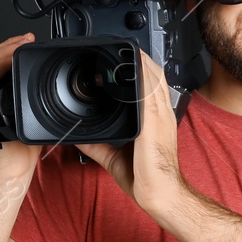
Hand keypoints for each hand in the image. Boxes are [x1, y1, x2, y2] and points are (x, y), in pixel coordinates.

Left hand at [76, 48, 190, 214]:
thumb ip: (99, 144)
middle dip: (142, 60)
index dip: (142, 71)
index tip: (128, 61)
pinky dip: (143, 76)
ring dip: (142, 62)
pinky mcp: (153, 123)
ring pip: (154, 79)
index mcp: (154, 120)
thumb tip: (81, 137)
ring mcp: (159, 117)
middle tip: (126, 48)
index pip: (151, 87)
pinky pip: (150, 93)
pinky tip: (134, 64)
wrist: (161, 193)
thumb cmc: (146, 177)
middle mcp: (160, 115)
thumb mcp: (115, 156)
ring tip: (129, 48)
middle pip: (155, 77)